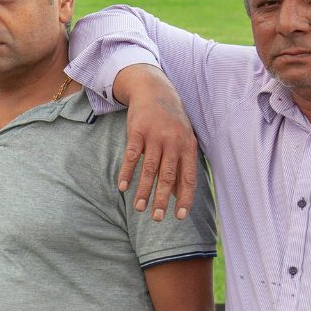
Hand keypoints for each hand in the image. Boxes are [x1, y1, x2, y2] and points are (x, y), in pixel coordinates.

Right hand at [118, 65, 198, 220]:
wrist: (155, 91)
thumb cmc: (171, 122)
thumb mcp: (182, 140)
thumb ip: (181, 166)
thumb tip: (179, 195)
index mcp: (188, 146)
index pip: (188, 177)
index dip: (185, 198)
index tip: (180, 216)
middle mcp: (173, 141)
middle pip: (168, 176)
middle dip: (162, 199)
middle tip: (157, 218)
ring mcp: (155, 135)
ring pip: (150, 169)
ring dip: (143, 191)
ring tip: (139, 209)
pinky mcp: (137, 130)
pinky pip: (132, 155)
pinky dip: (127, 172)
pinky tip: (122, 187)